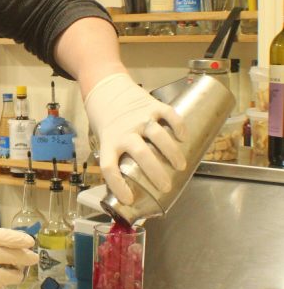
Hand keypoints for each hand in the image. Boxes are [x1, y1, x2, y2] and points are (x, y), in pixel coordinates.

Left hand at [84, 73, 186, 203]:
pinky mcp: (152, 105)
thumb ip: (117, 158)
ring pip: (158, 136)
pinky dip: (178, 126)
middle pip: (141, 154)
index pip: (109, 168)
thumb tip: (130, 187)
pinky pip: (169, 115)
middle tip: (165, 187)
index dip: (118, 186)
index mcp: (109, 142)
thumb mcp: (105, 139)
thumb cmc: (107, 121)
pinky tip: (184, 138)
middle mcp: (125, 130)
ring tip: (180, 166)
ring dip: (172, 153)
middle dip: (156, 173)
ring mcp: (139, 117)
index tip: (129, 199)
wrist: (106, 89)